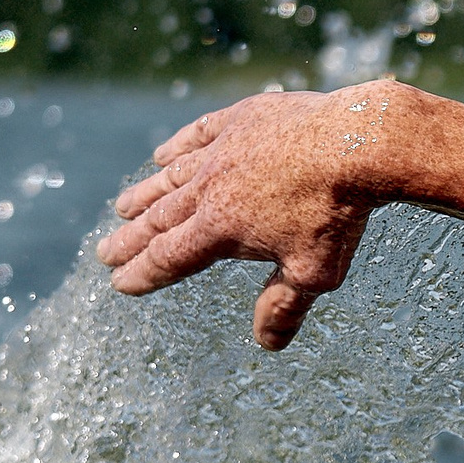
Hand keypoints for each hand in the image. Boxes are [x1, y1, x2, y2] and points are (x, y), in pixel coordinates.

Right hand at [97, 82, 406, 348]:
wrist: (358, 144)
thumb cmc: (338, 215)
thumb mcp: (314, 274)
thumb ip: (283, 306)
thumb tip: (267, 344)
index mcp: (220, 229)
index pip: (170, 258)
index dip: (143, 274)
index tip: (120, 283)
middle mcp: (210, 188)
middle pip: (160, 219)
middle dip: (131, 240)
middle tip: (105, 252)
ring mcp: (224, 149)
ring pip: (173, 177)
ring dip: (146, 194)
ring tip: (123, 207)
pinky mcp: (243, 118)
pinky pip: (199, 134)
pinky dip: (179, 147)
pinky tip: (163, 157)